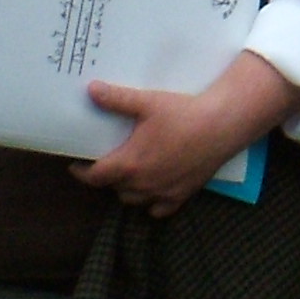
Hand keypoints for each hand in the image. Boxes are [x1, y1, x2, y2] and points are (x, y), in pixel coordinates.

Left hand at [74, 53, 299, 218]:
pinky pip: (158, 209)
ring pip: (133, 199)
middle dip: (107, 177)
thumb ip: (117, 99)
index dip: (81, 172)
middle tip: (108, 162)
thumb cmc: (184, 113)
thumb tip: (91, 89)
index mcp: (129, 164)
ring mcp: (162, 193)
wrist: (223, 125)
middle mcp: (142, 184)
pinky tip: (155, 188)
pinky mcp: (182, 196)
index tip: (76, 164)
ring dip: (127, 189)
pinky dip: (152, 202)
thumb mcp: (148, 103)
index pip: (94, 177)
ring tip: (129, 174)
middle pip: (113, 188)